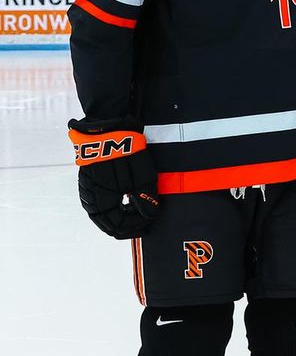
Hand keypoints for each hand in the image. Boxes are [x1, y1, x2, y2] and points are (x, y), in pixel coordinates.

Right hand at [69, 120, 159, 238]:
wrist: (109, 127)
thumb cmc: (127, 152)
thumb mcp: (144, 176)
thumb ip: (146, 199)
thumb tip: (149, 216)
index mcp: (102, 199)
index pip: (116, 225)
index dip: (133, 228)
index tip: (148, 225)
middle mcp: (90, 196)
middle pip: (105, 222)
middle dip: (125, 226)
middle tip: (142, 224)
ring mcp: (86, 187)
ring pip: (99, 213)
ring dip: (116, 217)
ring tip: (134, 215)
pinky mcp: (87, 178)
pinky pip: (96, 201)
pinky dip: (109, 207)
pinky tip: (123, 203)